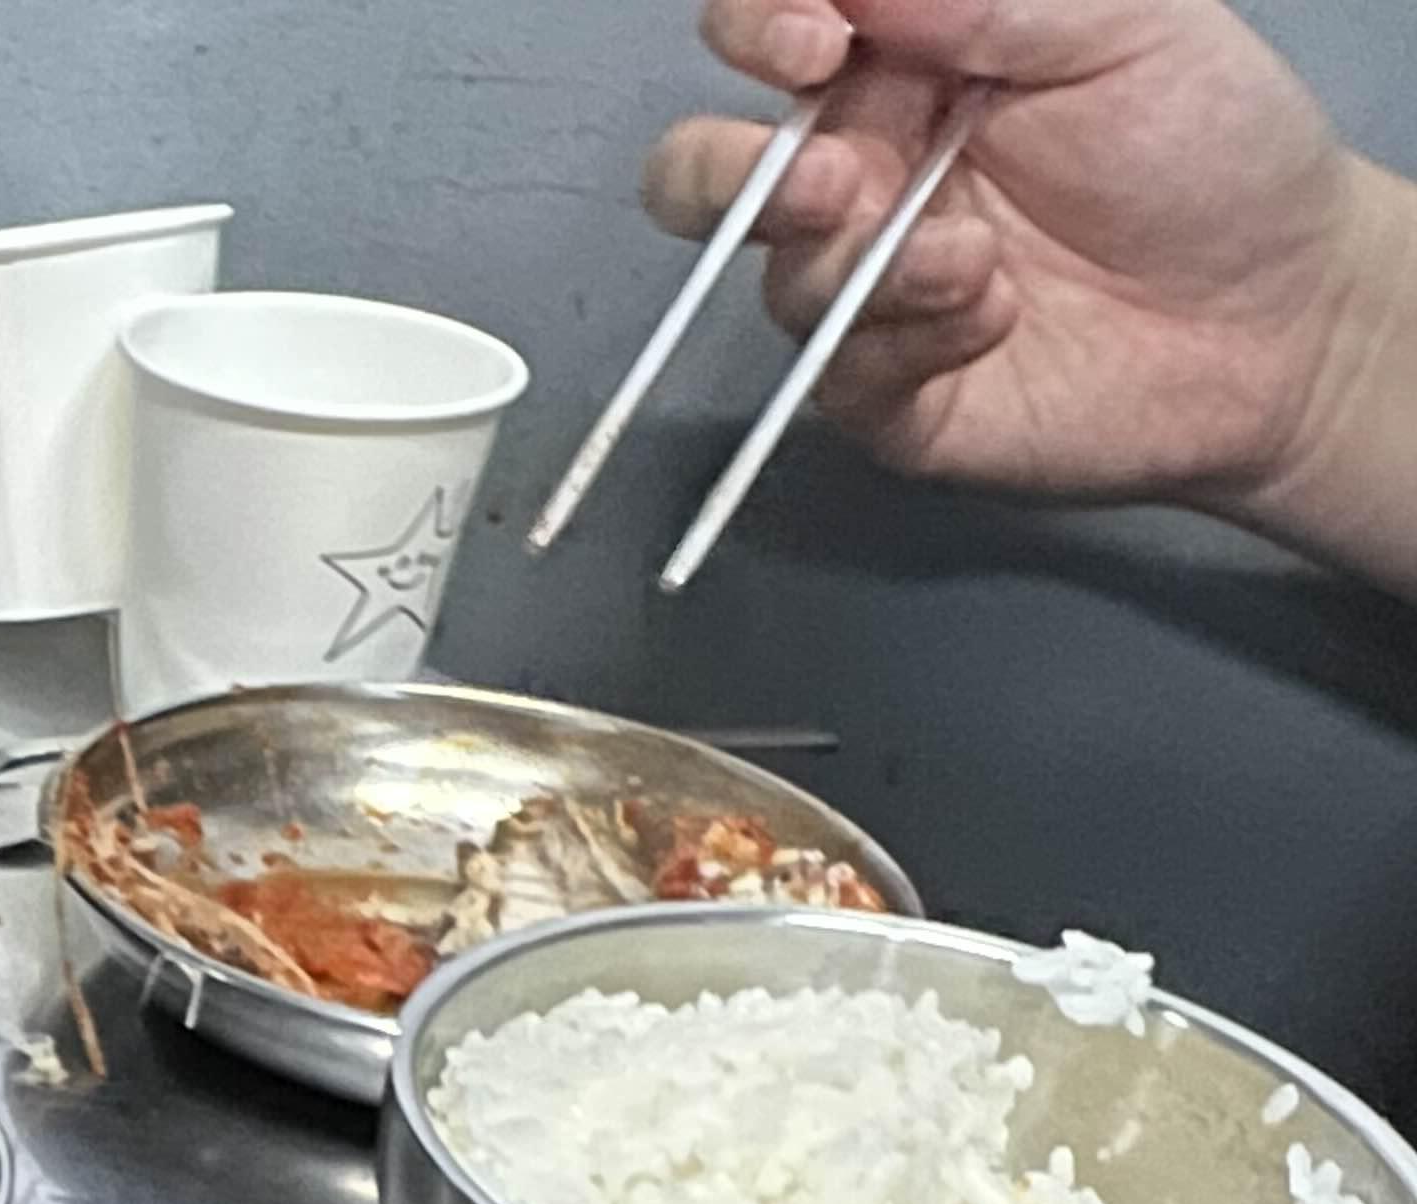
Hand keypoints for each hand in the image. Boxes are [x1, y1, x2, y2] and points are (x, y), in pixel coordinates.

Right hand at [640, 0, 1386, 517]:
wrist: (1280, 311)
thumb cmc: (1210, 149)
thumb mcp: (1122, 25)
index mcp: (897, 67)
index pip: (764, 29)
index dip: (755, 26)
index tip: (811, 42)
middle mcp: (858, 174)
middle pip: (698, 170)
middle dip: (724, 174)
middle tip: (825, 181)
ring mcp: (862, 289)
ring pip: (773, 278)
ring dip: (864, 267)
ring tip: (973, 260)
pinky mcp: (883, 390)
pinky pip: (838, 375)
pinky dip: (912, 340)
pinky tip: (997, 316)